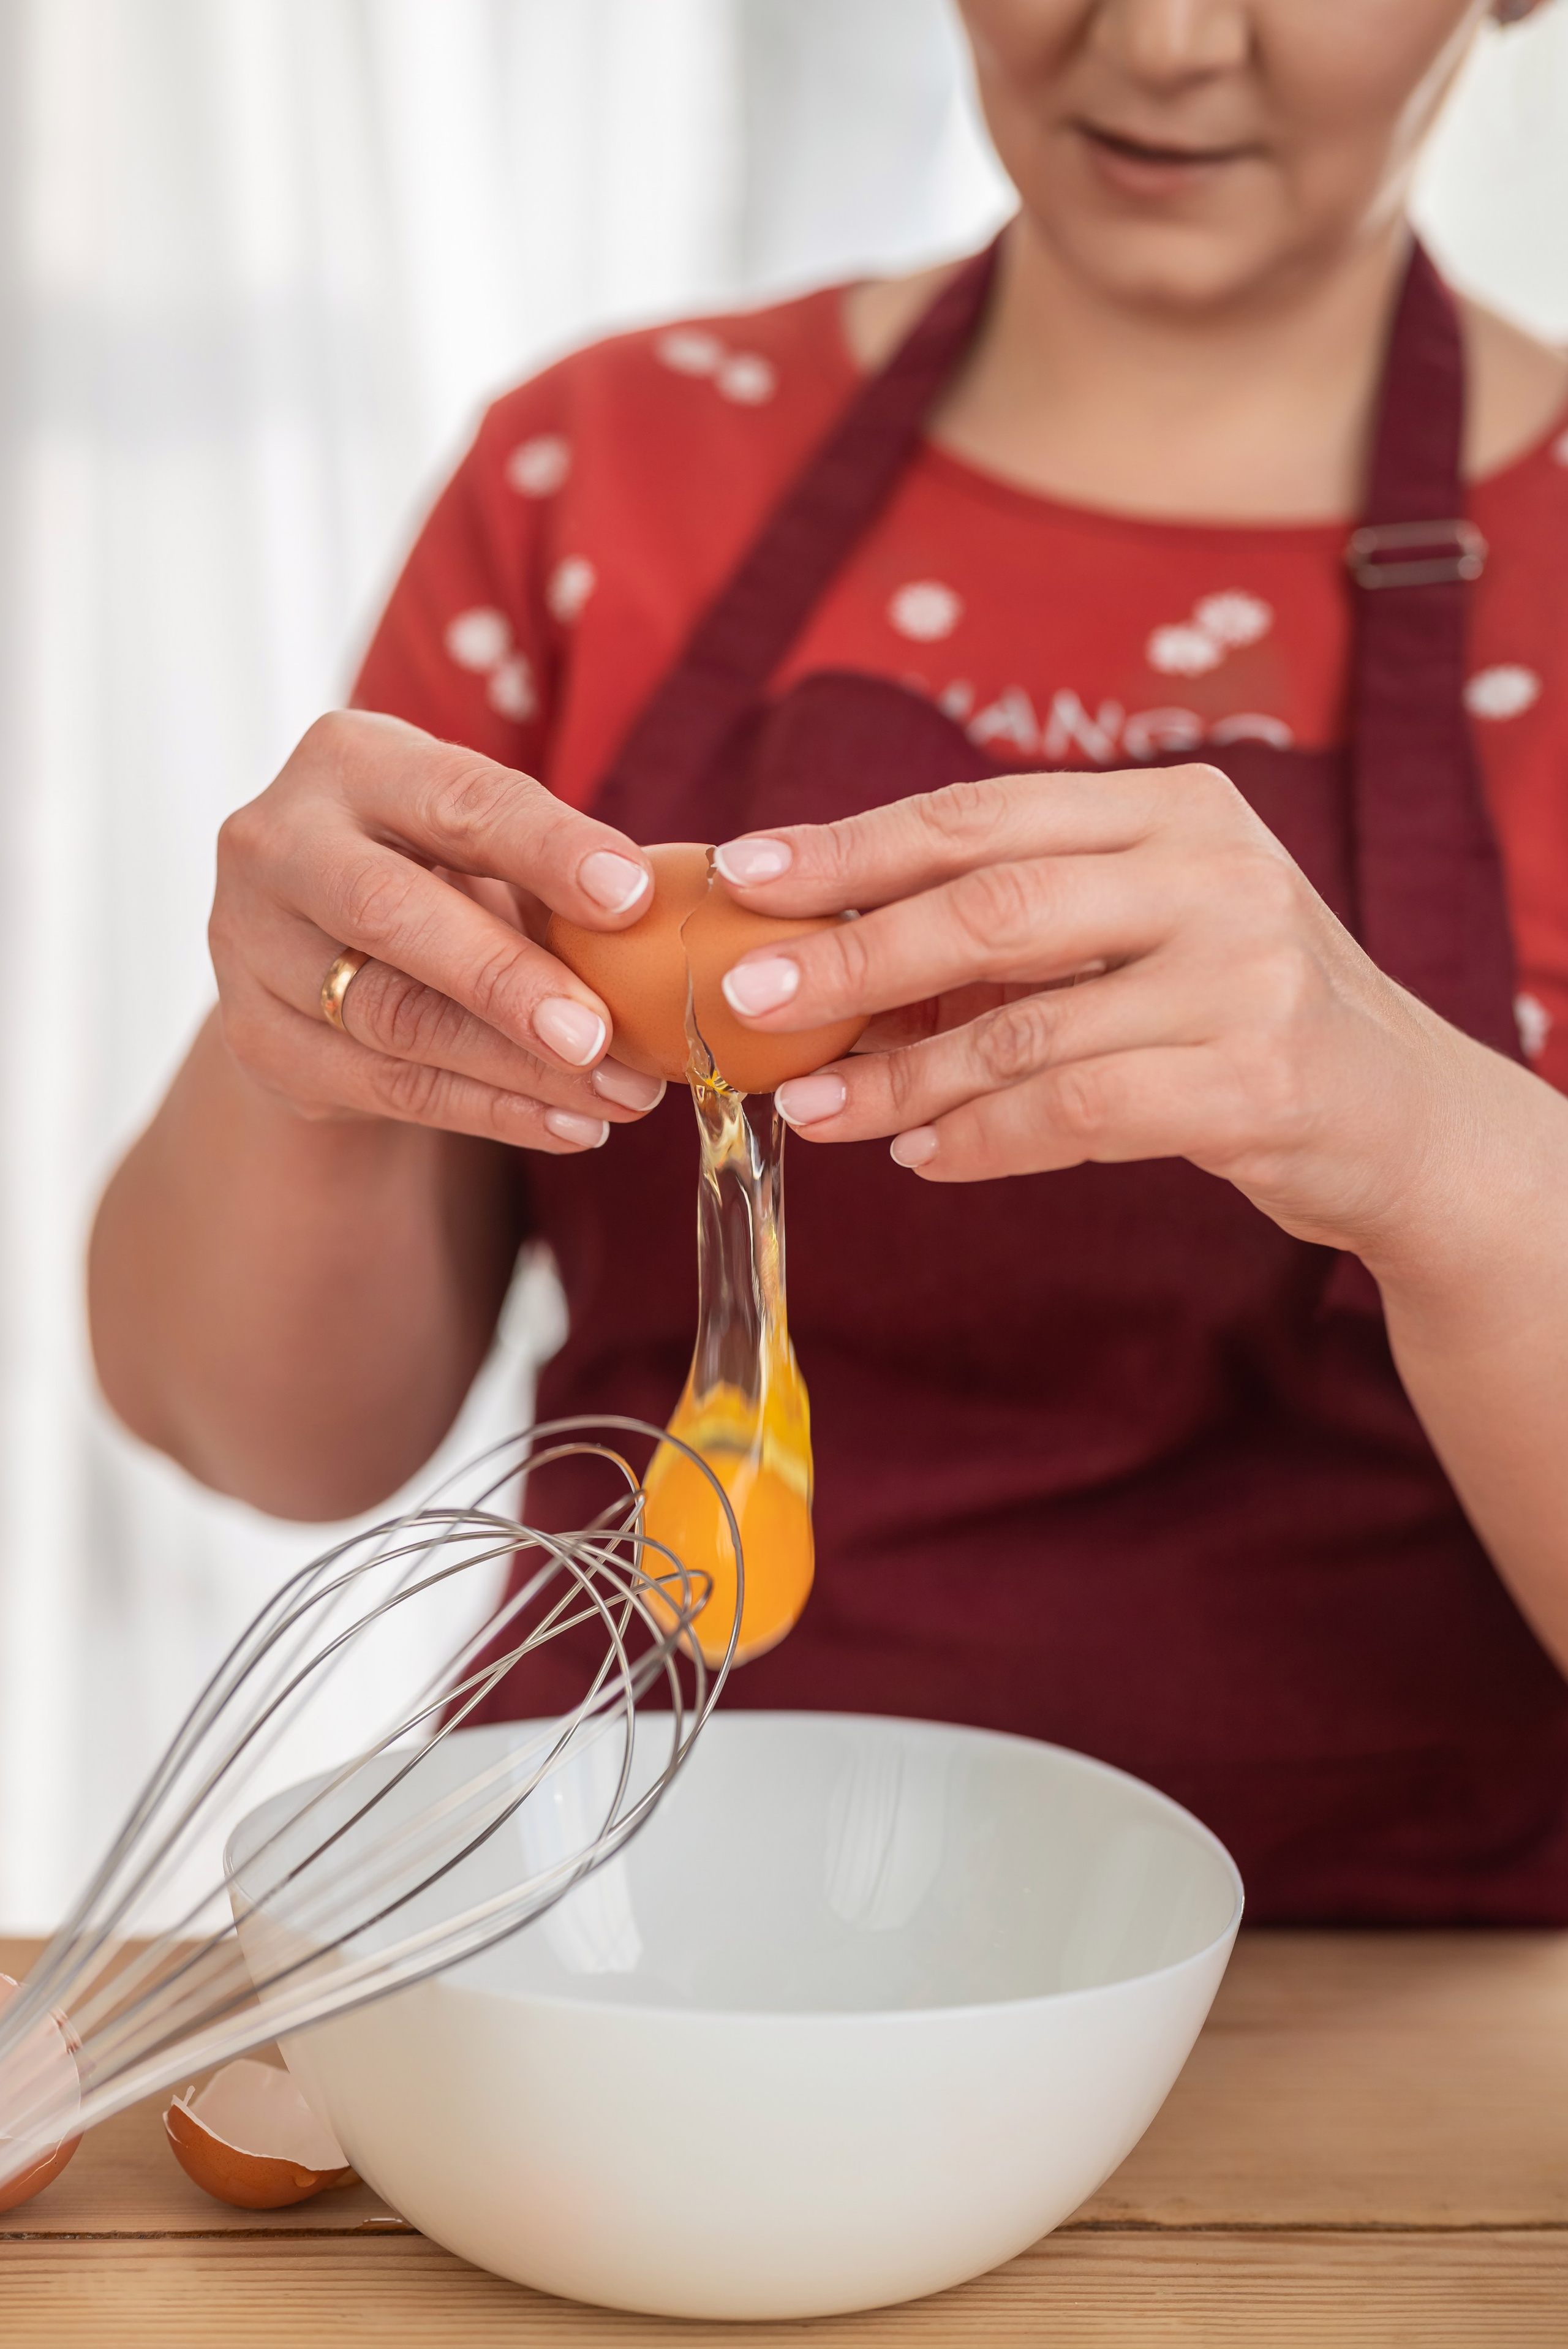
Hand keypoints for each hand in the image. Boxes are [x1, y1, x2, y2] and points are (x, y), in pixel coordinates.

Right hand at [210, 711, 665, 1151]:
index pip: (457, 799)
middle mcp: (278, 841)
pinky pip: (385, 1085)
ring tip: (621, 1096)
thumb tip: (677, 926)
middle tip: (602, 1036)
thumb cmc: (436, 872)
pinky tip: (570, 1124)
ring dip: (517, 1067)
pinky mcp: (255, 1037)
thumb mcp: (482, 845)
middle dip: (507, 979)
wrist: (320, 948)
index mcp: (352, 760)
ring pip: (392, 1017)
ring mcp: (248, 943)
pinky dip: (489, 1111)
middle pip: (391, 912)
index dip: (547, 847)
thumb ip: (555, 872)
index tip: (633, 897)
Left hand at [712, 766, 1500, 1272]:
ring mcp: (1247, 974)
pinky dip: (982, 1139)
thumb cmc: (1235, 1015)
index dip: (853, 847)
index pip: (982, 816)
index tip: (747, 872)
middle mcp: (1217, 873)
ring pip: (1023, 1028)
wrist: (1401, 1117)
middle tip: (752, 997)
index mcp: (1175, 809)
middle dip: (855, 956)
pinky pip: (1076, 1111)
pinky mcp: (1258, 1080)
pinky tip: (922, 1155)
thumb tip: (828, 952)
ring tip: (817, 1108)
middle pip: (993, 907)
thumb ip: (1023, 927)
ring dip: (901, 1077)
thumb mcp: (1146, 934)